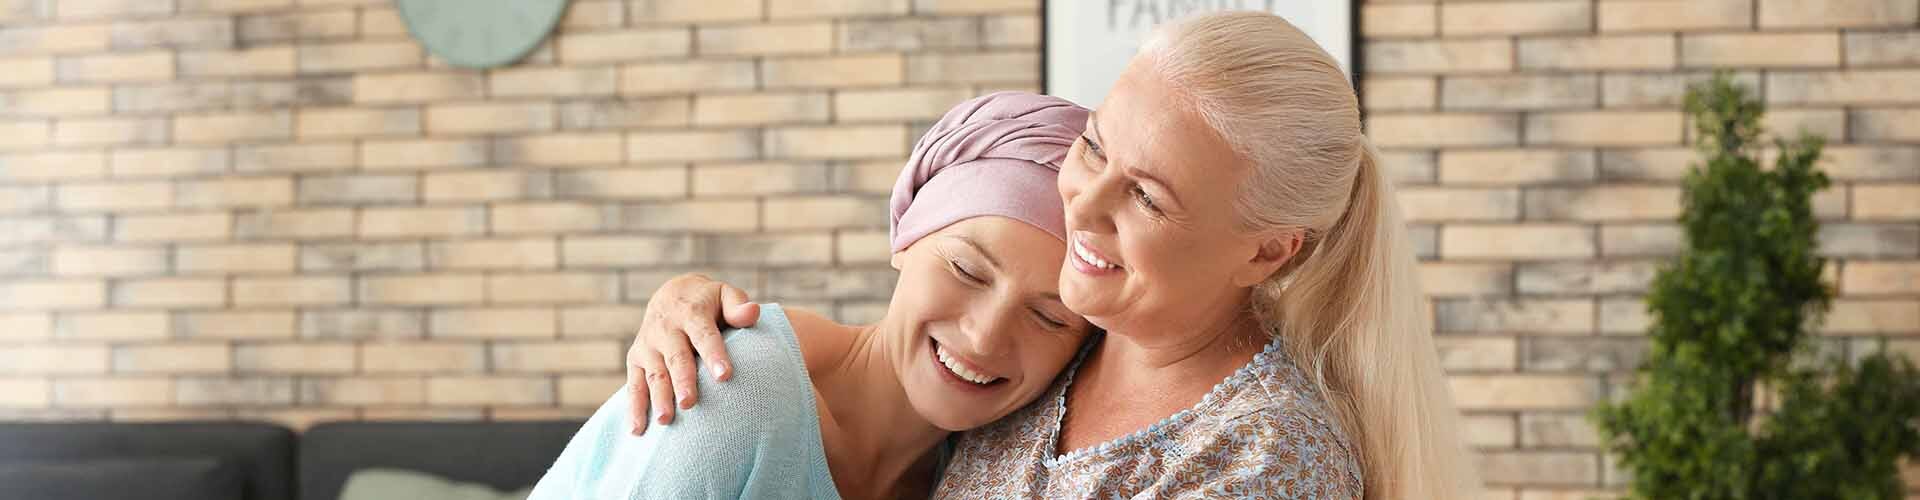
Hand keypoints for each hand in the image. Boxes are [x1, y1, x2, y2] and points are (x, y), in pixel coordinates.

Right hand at [625, 273, 759, 434]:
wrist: (672, 294)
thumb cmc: (709, 302)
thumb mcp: (725, 295)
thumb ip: (738, 307)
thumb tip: (753, 312)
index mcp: (690, 313)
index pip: (704, 334)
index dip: (714, 354)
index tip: (725, 376)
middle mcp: (665, 329)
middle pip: (676, 357)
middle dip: (683, 381)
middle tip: (690, 403)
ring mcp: (648, 345)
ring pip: (654, 374)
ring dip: (659, 397)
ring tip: (666, 420)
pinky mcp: (635, 360)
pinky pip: (634, 385)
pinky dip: (634, 408)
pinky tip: (637, 430)